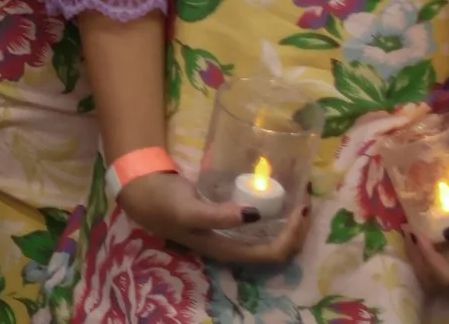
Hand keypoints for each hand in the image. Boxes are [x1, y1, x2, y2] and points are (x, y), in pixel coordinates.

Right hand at [118, 169, 311, 265]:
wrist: (143, 195)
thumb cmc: (165, 204)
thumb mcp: (189, 210)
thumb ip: (218, 215)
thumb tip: (254, 215)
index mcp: (228, 251)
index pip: (273, 253)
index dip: (293, 235)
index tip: (301, 207)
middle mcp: (236, 247)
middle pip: (279, 248)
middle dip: (297, 228)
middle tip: (305, 198)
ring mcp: (235, 235)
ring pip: (274, 237)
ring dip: (291, 222)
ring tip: (298, 196)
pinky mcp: (231, 221)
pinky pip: (264, 224)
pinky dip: (277, 213)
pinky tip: (278, 196)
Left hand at [401, 181, 448, 291]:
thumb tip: (446, 234)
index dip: (427, 259)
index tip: (414, 232)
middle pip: (443, 281)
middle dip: (421, 261)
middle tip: (407, 232)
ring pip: (447, 273)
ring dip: (426, 258)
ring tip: (413, 233)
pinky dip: (437, 252)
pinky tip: (431, 233)